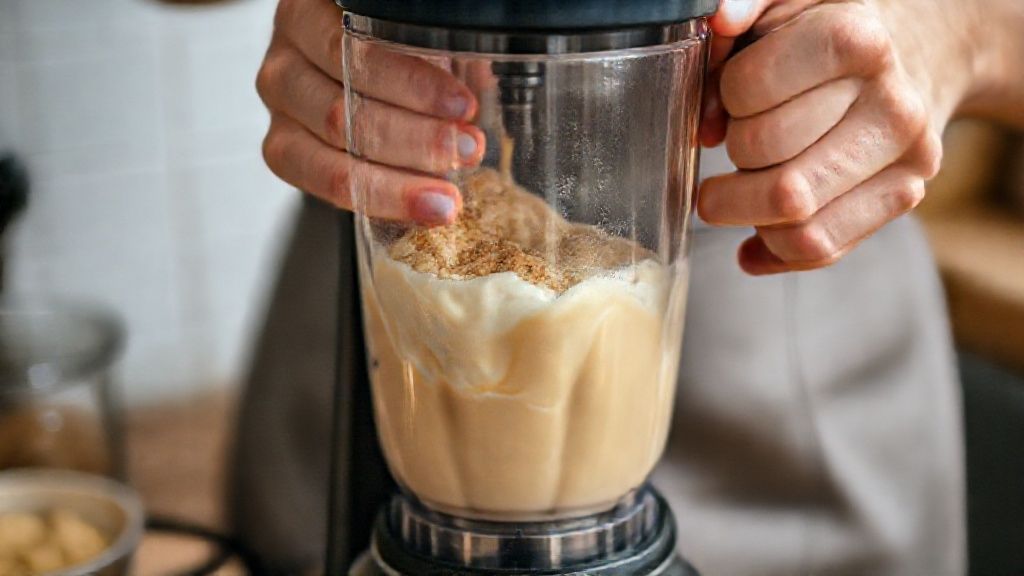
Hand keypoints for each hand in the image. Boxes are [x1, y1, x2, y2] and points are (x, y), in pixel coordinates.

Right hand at [256, 0, 484, 224]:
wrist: (367, 78)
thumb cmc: (397, 49)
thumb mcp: (418, 35)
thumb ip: (436, 42)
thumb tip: (491, 65)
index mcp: (309, 15)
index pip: (348, 49)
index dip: (409, 83)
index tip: (463, 105)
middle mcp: (285, 61)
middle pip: (339, 109)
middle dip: (413, 138)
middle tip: (466, 151)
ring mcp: (281, 111)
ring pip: (331, 155)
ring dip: (397, 181)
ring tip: (447, 196)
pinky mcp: (285, 154)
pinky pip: (323, 187)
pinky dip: (380, 200)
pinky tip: (421, 208)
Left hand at [697, 0, 977, 274]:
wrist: (929, 42)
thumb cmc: (839, 22)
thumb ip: (750, 2)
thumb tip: (721, 21)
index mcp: (855, 39)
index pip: (746, 90)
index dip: (721, 98)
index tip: (729, 97)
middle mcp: (890, 102)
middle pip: (765, 156)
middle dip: (730, 153)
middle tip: (733, 141)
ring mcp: (905, 157)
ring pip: (792, 214)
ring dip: (741, 208)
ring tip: (733, 188)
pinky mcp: (904, 197)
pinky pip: (819, 247)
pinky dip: (772, 248)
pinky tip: (755, 230)